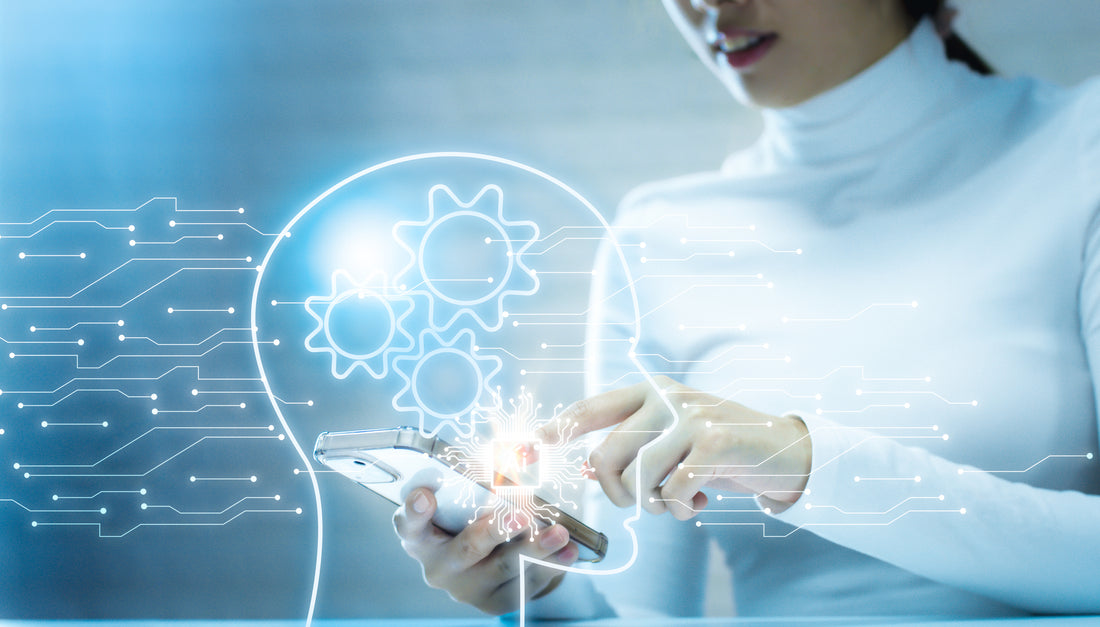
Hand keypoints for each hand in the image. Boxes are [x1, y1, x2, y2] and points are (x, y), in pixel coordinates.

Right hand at [392, 487, 578, 614]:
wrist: (479, 567)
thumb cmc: (466, 521)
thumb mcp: (462, 502)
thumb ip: (475, 481)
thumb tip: (514, 445)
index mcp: (421, 537)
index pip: (409, 524)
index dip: (414, 511)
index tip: (426, 495)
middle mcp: (439, 567)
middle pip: (466, 549)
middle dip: (495, 532)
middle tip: (519, 517)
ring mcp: (467, 589)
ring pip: (503, 569)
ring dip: (535, 549)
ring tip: (559, 533)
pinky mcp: (495, 602)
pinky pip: (525, 585)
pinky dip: (551, 566)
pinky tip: (568, 551)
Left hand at [535, 376, 811, 519]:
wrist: (782, 448)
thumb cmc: (717, 448)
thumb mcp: (673, 437)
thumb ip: (634, 444)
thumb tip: (584, 466)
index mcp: (650, 391)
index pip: (594, 407)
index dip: (562, 425)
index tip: (537, 442)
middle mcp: (665, 397)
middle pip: (606, 454)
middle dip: (617, 493)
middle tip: (641, 503)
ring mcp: (690, 416)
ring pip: (638, 476)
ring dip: (652, 505)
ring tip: (674, 503)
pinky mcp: (714, 440)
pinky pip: (672, 489)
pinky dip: (678, 508)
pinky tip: (696, 503)